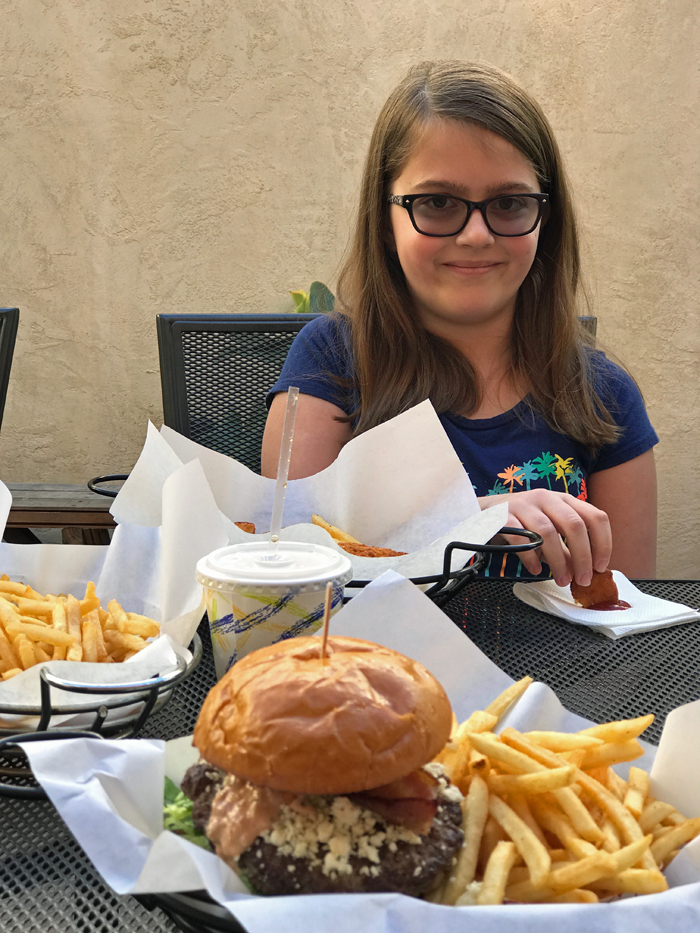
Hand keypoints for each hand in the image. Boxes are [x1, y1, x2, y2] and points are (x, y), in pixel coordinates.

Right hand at [479, 489, 611, 586]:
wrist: (482, 512)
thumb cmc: (522, 523)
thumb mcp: (549, 531)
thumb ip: (567, 549)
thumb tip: (586, 571)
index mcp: (564, 500)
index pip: (594, 516)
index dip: (603, 543)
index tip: (601, 566)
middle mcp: (546, 498)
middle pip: (574, 525)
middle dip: (583, 556)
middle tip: (583, 579)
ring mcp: (524, 505)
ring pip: (548, 532)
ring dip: (559, 561)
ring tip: (562, 580)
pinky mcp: (504, 516)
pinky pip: (521, 538)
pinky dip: (531, 557)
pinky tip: (535, 569)